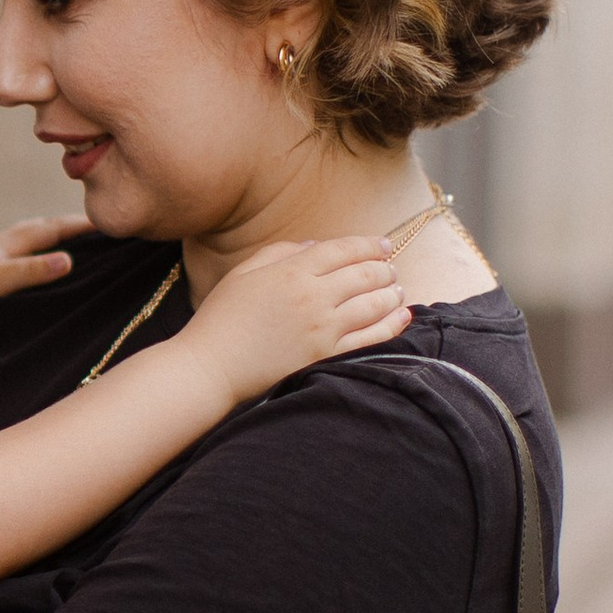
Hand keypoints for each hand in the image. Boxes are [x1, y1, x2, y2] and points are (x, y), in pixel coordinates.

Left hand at [0, 217, 81, 336]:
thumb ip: (31, 271)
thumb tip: (72, 260)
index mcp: (7, 243)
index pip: (53, 228)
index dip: (81, 224)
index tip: (110, 217)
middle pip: (40, 228)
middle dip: (67, 225)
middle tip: (92, 222)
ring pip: (24, 241)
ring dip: (46, 237)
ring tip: (62, 237)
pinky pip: (11, 257)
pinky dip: (27, 255)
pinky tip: (21, 264)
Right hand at [183, 234, 409, 408]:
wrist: (210, 367)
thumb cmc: (221, 319)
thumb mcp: (243, 273)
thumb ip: (279, 252)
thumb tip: (314, 245)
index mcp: (291, 271)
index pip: (343, 250)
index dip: (369, 245)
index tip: (383, 245)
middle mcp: (313, 297)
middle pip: (364, 275)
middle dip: (384, 269)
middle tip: (390, 269)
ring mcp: (322, 329)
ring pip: (374, 305)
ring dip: (392, 294)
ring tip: (397, 290)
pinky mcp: (326, 357)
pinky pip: (371, 338)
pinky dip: (392, 325)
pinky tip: (402, 317)